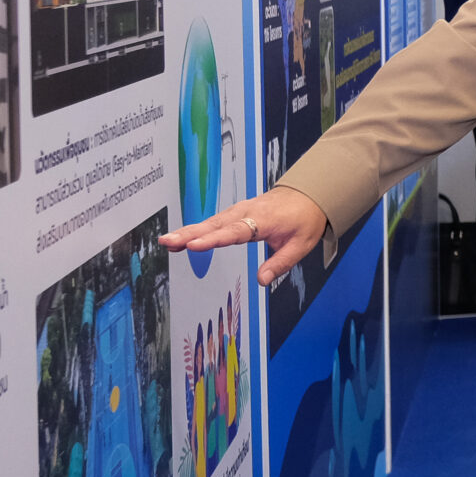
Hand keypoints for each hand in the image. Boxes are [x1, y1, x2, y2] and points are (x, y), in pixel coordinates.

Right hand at [159, 186, 331, 284]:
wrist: (309, 195)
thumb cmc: (305, 220)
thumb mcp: (301, 245)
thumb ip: (280, 263)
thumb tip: (262, 281)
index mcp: (263, 220)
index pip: (236, 231)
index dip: (214, 239)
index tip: (193, 245)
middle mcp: (247, 212)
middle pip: (216, 224)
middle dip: (190, 233)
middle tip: (167, 242)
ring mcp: (239, 210)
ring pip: (211, 222)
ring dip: (188, 231)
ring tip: (166, 242)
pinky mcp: (235, 212)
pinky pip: (214, 221)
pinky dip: (196, 229)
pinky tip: (180, 239)